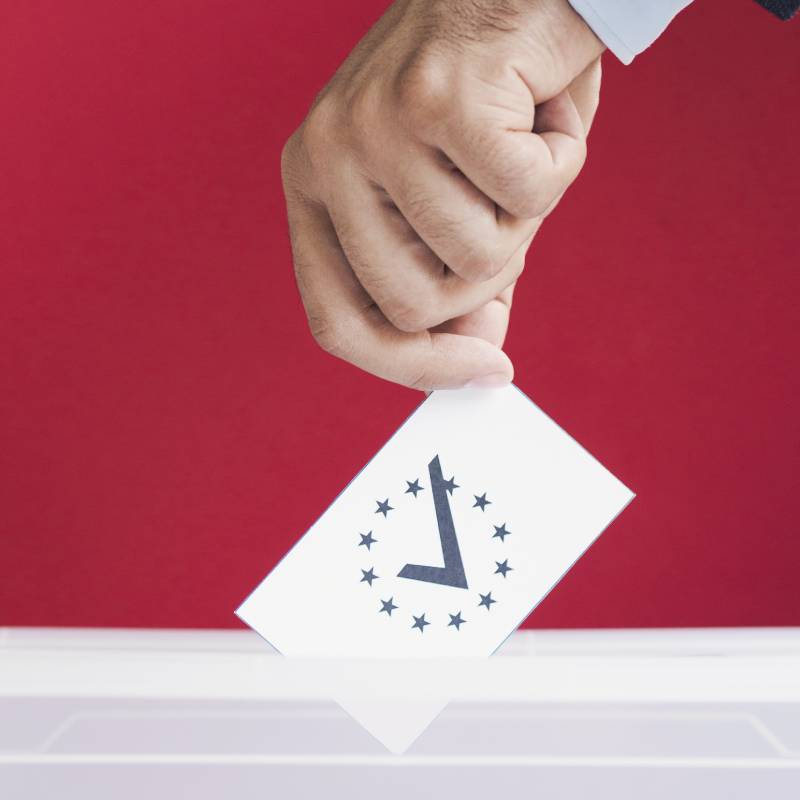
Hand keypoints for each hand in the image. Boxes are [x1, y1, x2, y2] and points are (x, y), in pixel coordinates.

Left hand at [282, 0, 602, 389]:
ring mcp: (373, 126)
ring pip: (475, 257)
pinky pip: (526, 194)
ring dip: (525, 215)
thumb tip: (479, 362)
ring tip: (519, 144)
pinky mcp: (436, 98)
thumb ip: (458, 291)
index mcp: (313, 190)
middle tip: (505, 209)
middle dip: (485, 279)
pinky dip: (560, 163)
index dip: (413, 367)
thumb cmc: (487, 104)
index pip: (336, 325)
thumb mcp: (458, 208)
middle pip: (411, 308)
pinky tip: (542, 111)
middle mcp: (325, 158)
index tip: (486, 371)